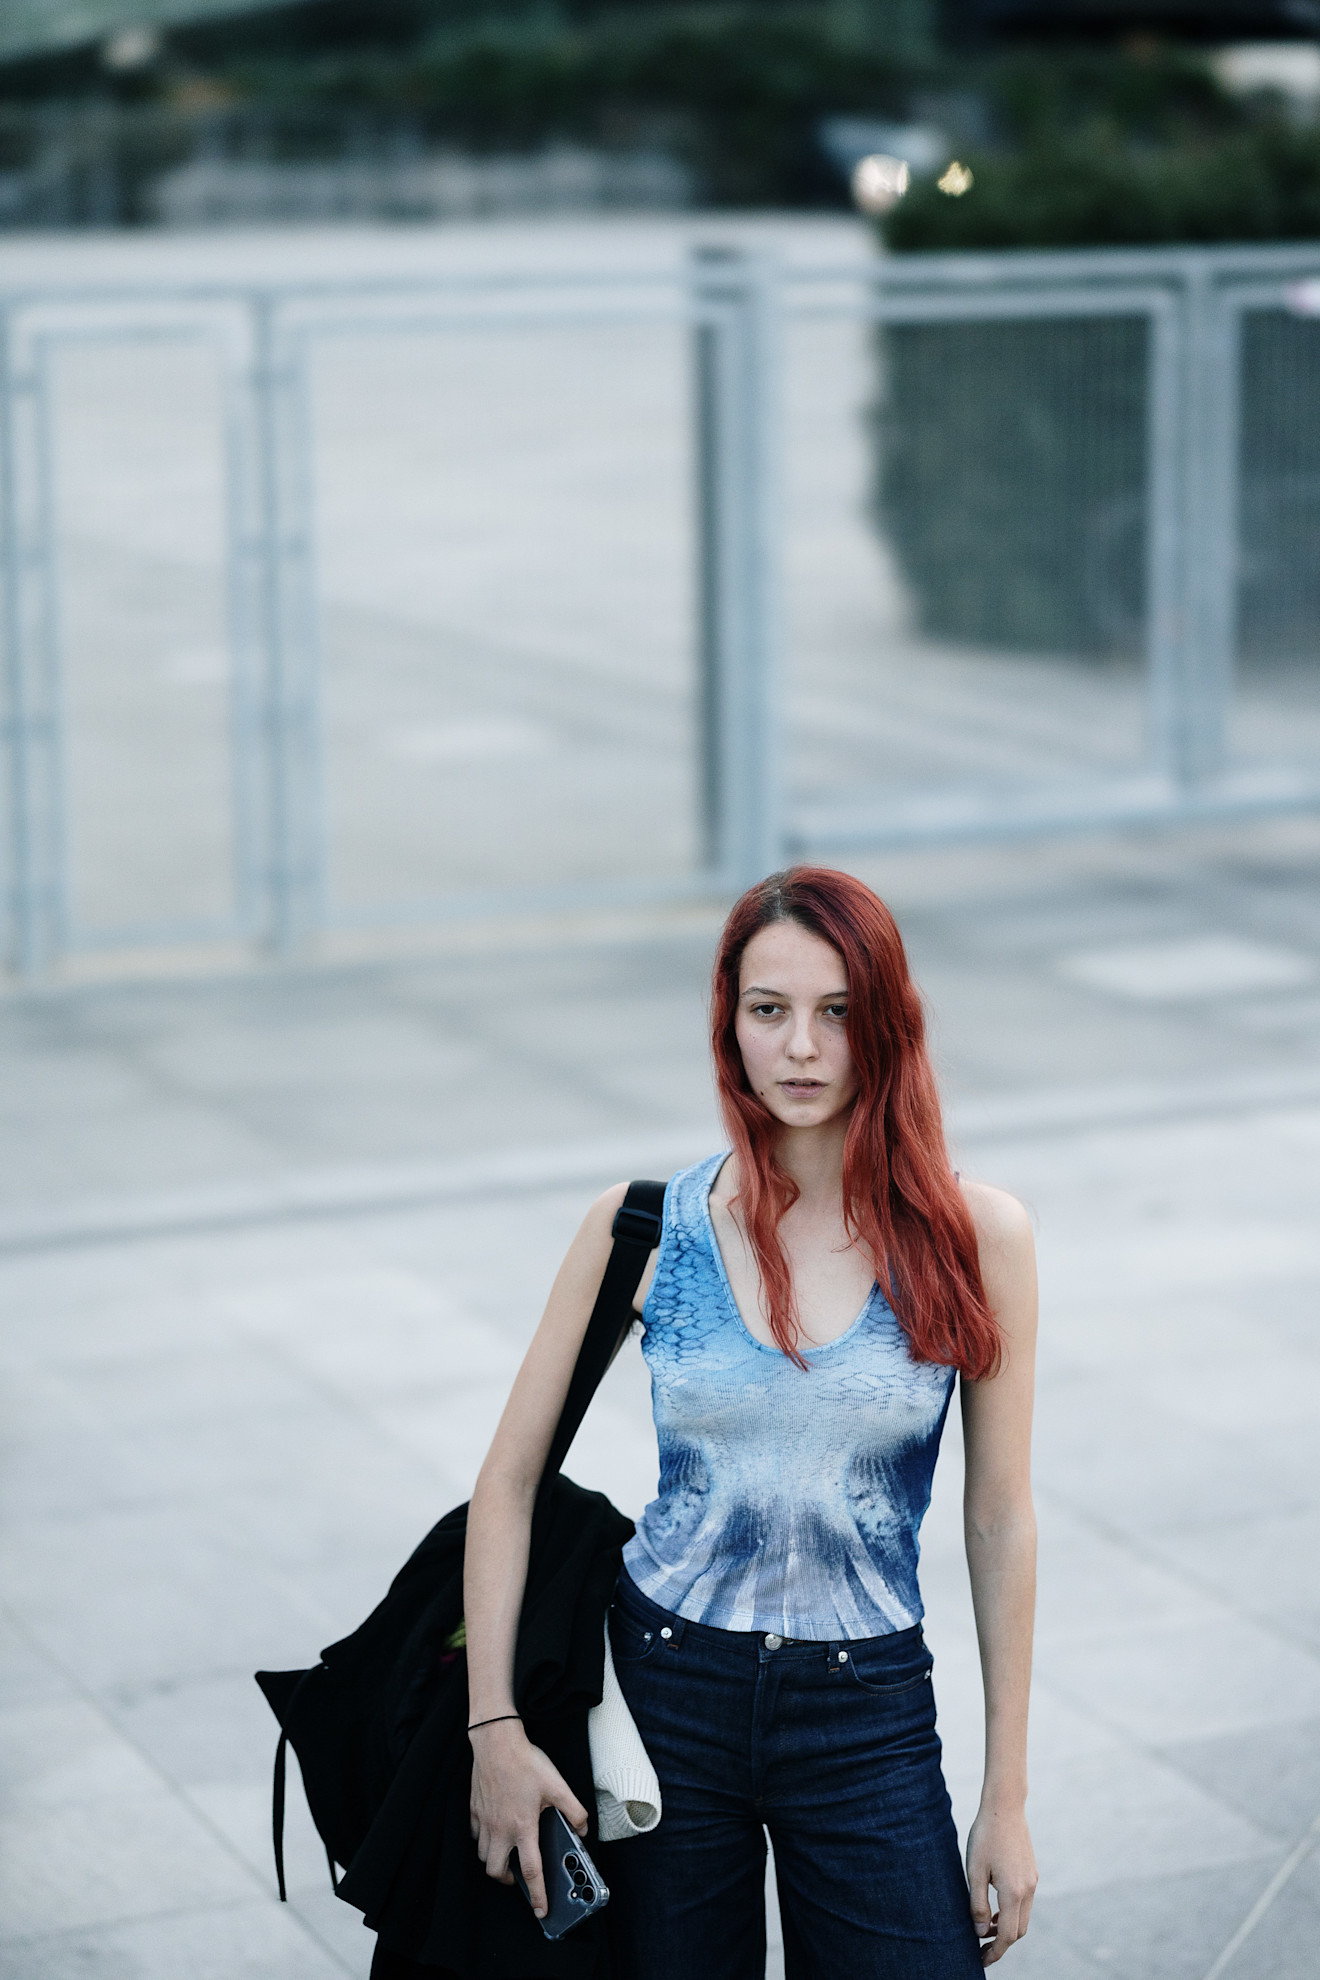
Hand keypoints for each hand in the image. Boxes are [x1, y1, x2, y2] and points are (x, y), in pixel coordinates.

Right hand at [468, 1719, 588, 1919]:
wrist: (496, 1741)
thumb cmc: (526, 1762)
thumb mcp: (557, 1785)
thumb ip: (574, 1810)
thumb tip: (583, 1829)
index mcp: (523, 1827)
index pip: (530, 1870)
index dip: (537, 1894)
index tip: (540, 1910)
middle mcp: (500, 1829)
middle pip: (496, 1871)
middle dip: (507, 1880)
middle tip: (518, 1875)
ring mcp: (484, 1821)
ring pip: (483, 1855)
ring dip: (494, 1861)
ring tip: (507, 1854)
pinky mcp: (474, 1810)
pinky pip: (475, 1836)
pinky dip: (484, 1841)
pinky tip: (494, 1831)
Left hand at [966, 1801, 1037, 1964]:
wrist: (1005, 1807)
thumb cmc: (985, 1837)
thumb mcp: (974, 1871)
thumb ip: (978, 1905)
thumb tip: (981, 1933)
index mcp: (1014, 1893)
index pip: (1008, 1936)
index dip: (995, 1952)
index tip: (981, 1960)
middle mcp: (1028, 1890)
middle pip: (1019, 1931)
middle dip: (1001, 1943)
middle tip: (980, 1947)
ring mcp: (1033, 1881)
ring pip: (1023, 1917)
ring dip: (1007, 1927)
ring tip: (985, 1929)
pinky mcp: (1032, 1873)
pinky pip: (1025, 1903)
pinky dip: (1012, 1913)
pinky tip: (995, 1908)